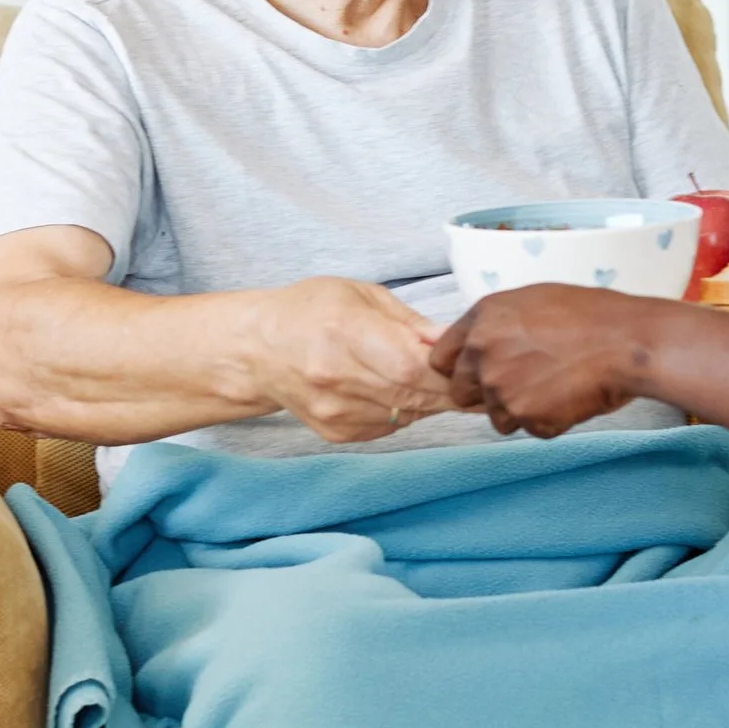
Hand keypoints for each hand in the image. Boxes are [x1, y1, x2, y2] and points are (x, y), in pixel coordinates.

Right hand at [244, 278, 452, 442]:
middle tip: (470, 380)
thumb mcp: (361, 296)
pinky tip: (396, 390)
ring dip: (429, 400)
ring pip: (406, 414)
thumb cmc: (310, 311)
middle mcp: (336, 377)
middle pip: (412, 395)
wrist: (258, 350)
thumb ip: (409, 322)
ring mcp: (334, 410)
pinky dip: (405, 410)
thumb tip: (452, 340)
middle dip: (448, 389)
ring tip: (430, 378)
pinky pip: (390, 426)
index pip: (411, 366)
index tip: (470, 366)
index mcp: (344, 334)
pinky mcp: (335, 432)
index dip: (447, 372)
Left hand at [430, 285, 659, 437]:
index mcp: (482, 320)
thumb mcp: (534, 300)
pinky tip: (570, 397)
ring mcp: (501, 390)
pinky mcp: (525, 419)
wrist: (626, 342)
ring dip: (521, 409)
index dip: (459, 368)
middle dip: (487, 393)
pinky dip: (548, 421)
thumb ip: (497, 323)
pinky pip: (530, 429)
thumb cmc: (590, 315)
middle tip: (524, 384)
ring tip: (556, 387)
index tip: (475, 374)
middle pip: (461, 393)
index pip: (441, 359)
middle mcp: (482, 355)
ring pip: (497, 417)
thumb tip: (479, 345)